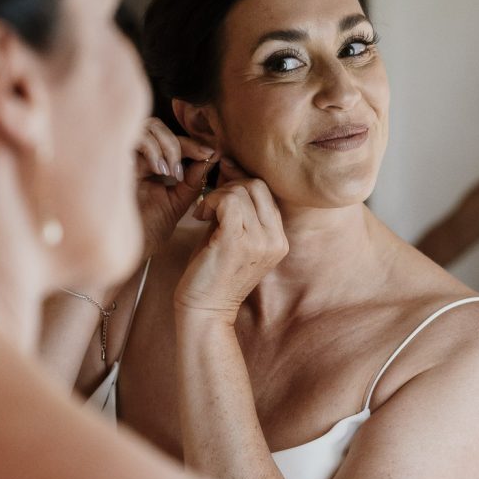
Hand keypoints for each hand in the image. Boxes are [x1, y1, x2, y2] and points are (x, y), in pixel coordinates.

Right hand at [136, 117, 218, 257]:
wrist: (126, 251)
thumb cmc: (147, 230)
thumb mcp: (177, 202)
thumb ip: (192, 180)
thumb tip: (211, 155)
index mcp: (146, 165)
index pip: (169, 140)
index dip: (191, 143)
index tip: (210, 153)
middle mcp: (133, 157)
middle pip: (157, 126)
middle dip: (179, 142)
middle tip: (186, 167)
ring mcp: (122, 155)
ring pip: (147, 126)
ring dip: (166, 145)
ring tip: (171, 172)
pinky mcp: (112, 157)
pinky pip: (135, 136)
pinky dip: (152, 148)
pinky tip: (158, 170)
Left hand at [174, 159, 288, 323]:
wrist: (205, 310)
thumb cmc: (212, 273)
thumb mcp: (232, 237)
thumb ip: (236, 209)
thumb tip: (228, 168)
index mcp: (279, 239)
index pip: (266, 192)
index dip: (240, 182)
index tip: (219, 185)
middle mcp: (275, 240)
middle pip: (257, 185)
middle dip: (229, 185)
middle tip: (210, 202)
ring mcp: (260, 242)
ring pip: (241, 191)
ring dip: (216, 195)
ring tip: (204, 213)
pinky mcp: (238, 242)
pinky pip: (228, 201)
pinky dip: (211, 201)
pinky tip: (200, 216)